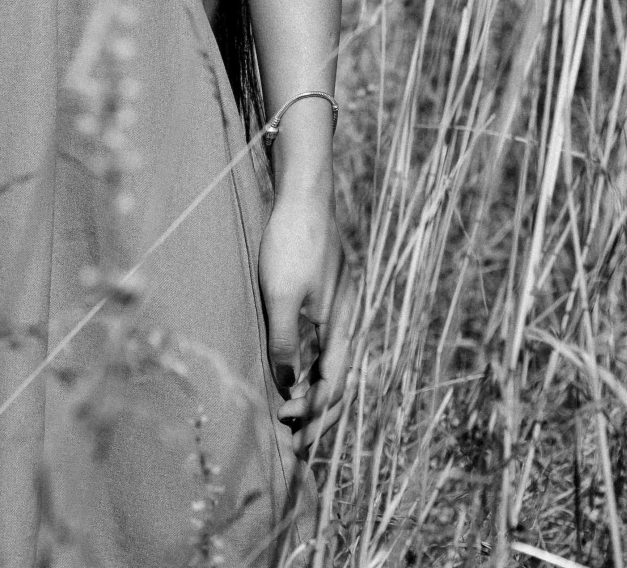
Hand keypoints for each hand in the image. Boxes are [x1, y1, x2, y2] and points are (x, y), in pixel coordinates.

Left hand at [257, 180, 355, 453]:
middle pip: (337, 376)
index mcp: (340, 325)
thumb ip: (284, 344)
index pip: (333, 386)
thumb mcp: (280, 297)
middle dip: (317, 408)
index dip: (314, 412)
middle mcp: (347, 318)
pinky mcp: (329, 288)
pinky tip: (296, 361)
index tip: (288, 425)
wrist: (304, 193)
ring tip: (293, 405)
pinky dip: (312, 357)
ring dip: (314, 385)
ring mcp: (340, 302)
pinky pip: (325, 336)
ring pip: (331, 356)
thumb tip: (286, 386)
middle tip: (294, 434)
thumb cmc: (290, 243)